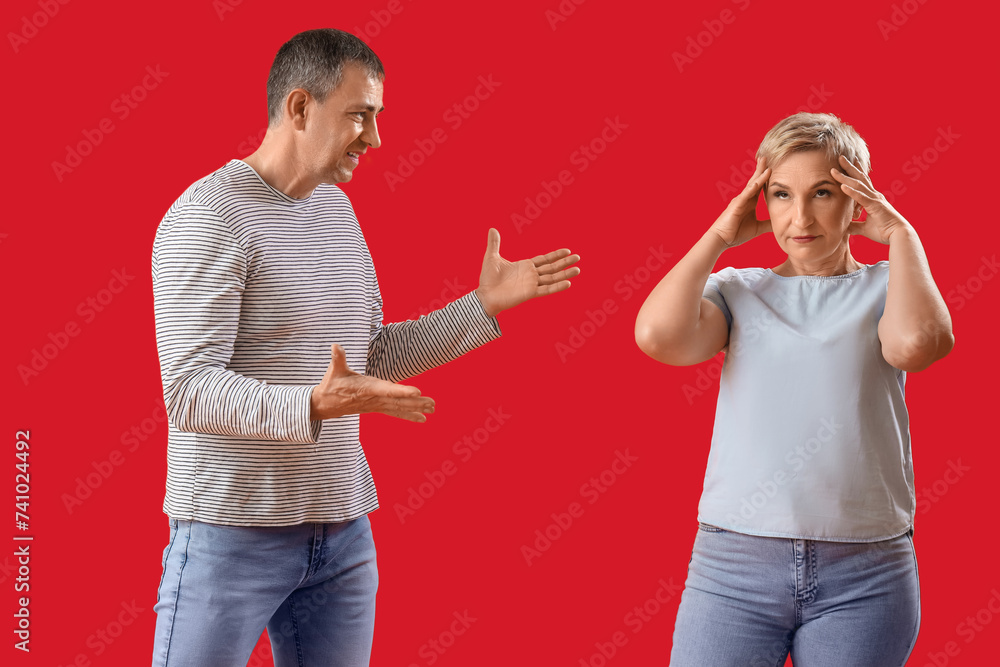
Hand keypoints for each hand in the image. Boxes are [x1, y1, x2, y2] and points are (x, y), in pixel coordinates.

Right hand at [310, 344, 434, 421]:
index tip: (418, 392)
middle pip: (398, 401)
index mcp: (367, 388)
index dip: (402, 391)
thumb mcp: (334, 370)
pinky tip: (422, 419)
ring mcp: (377, 405)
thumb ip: (338, 358)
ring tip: (433, 409)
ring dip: (417, 408)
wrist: (325, 405)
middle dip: (416, 402)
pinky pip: (396, 413)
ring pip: (400, 407)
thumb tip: (336, 346)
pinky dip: (409, 416)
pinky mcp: (377, 408)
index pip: (387, 390)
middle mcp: (375, 399)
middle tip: (432, 404)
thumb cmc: (331, 384)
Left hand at [475, 228, 580, 317]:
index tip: (567, 251)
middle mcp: (531, 275)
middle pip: (552, 268)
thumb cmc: (488, 279)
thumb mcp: (492, 257)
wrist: (485, 295)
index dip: (556, 255)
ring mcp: (532, 284)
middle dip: (565, 263)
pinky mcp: (530, 293)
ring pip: (552, 278)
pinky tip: (568, 283)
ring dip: (565, 274)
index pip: (544, 260)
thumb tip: (492, 229)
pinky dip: (557, 287)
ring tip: (578, 270)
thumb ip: (494, 243)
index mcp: (525, 266)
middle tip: (578, 257)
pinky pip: (546, 289)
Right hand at [710, 157, 771, 246]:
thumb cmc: (736, 233)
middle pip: (755, 181)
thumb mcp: (757, 228)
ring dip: (759, 174)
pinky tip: (757, 181)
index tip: (774, 167)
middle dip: (762, 169)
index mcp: (750, 202)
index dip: (767, 177)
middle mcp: (745, 198)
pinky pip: (745, 195)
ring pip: (751, 185)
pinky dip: (751, 188)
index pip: (760, 187)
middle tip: (768, 157)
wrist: (721, 240)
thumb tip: (781, 223)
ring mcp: (740, 201)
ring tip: (765, 163)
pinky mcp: (735, 206)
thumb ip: (768, 224)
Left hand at [832, 155, 910, 244]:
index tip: (849, 163)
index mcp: (873, 199)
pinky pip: (861, 197)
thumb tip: (845, 227)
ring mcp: (875, 199)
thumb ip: (855, 226)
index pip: (863, 183)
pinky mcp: (875, 206)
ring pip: (858, 185)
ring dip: (845, 177)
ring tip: (834, 170)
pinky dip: (851, 192)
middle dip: (849, 167)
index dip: (856, 172)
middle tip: (840, 157)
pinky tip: (842, 186)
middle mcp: (875, 196)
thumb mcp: (865, 228)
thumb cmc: (884, 232)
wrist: (898, 236)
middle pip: (860, 178)